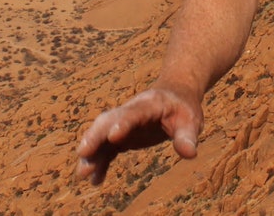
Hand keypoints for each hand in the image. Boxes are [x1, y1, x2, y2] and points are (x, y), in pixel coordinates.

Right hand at [76, 86, 202, 184]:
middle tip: (83, 153)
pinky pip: (107, 148)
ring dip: (92, 152)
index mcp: (150, 104)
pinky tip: (94, 180)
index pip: (134, 113)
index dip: (124, 123)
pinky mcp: (121, 135)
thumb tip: (189, 154)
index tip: (114, 137)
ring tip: (82, 173)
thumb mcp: (191, 120)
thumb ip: (188, 136)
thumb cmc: (183, 108)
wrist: (174, 95)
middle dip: (95, 136)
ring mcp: (123, 122)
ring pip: (102, 134)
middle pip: (108, 120)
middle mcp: (130, 111)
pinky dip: (100, 162)